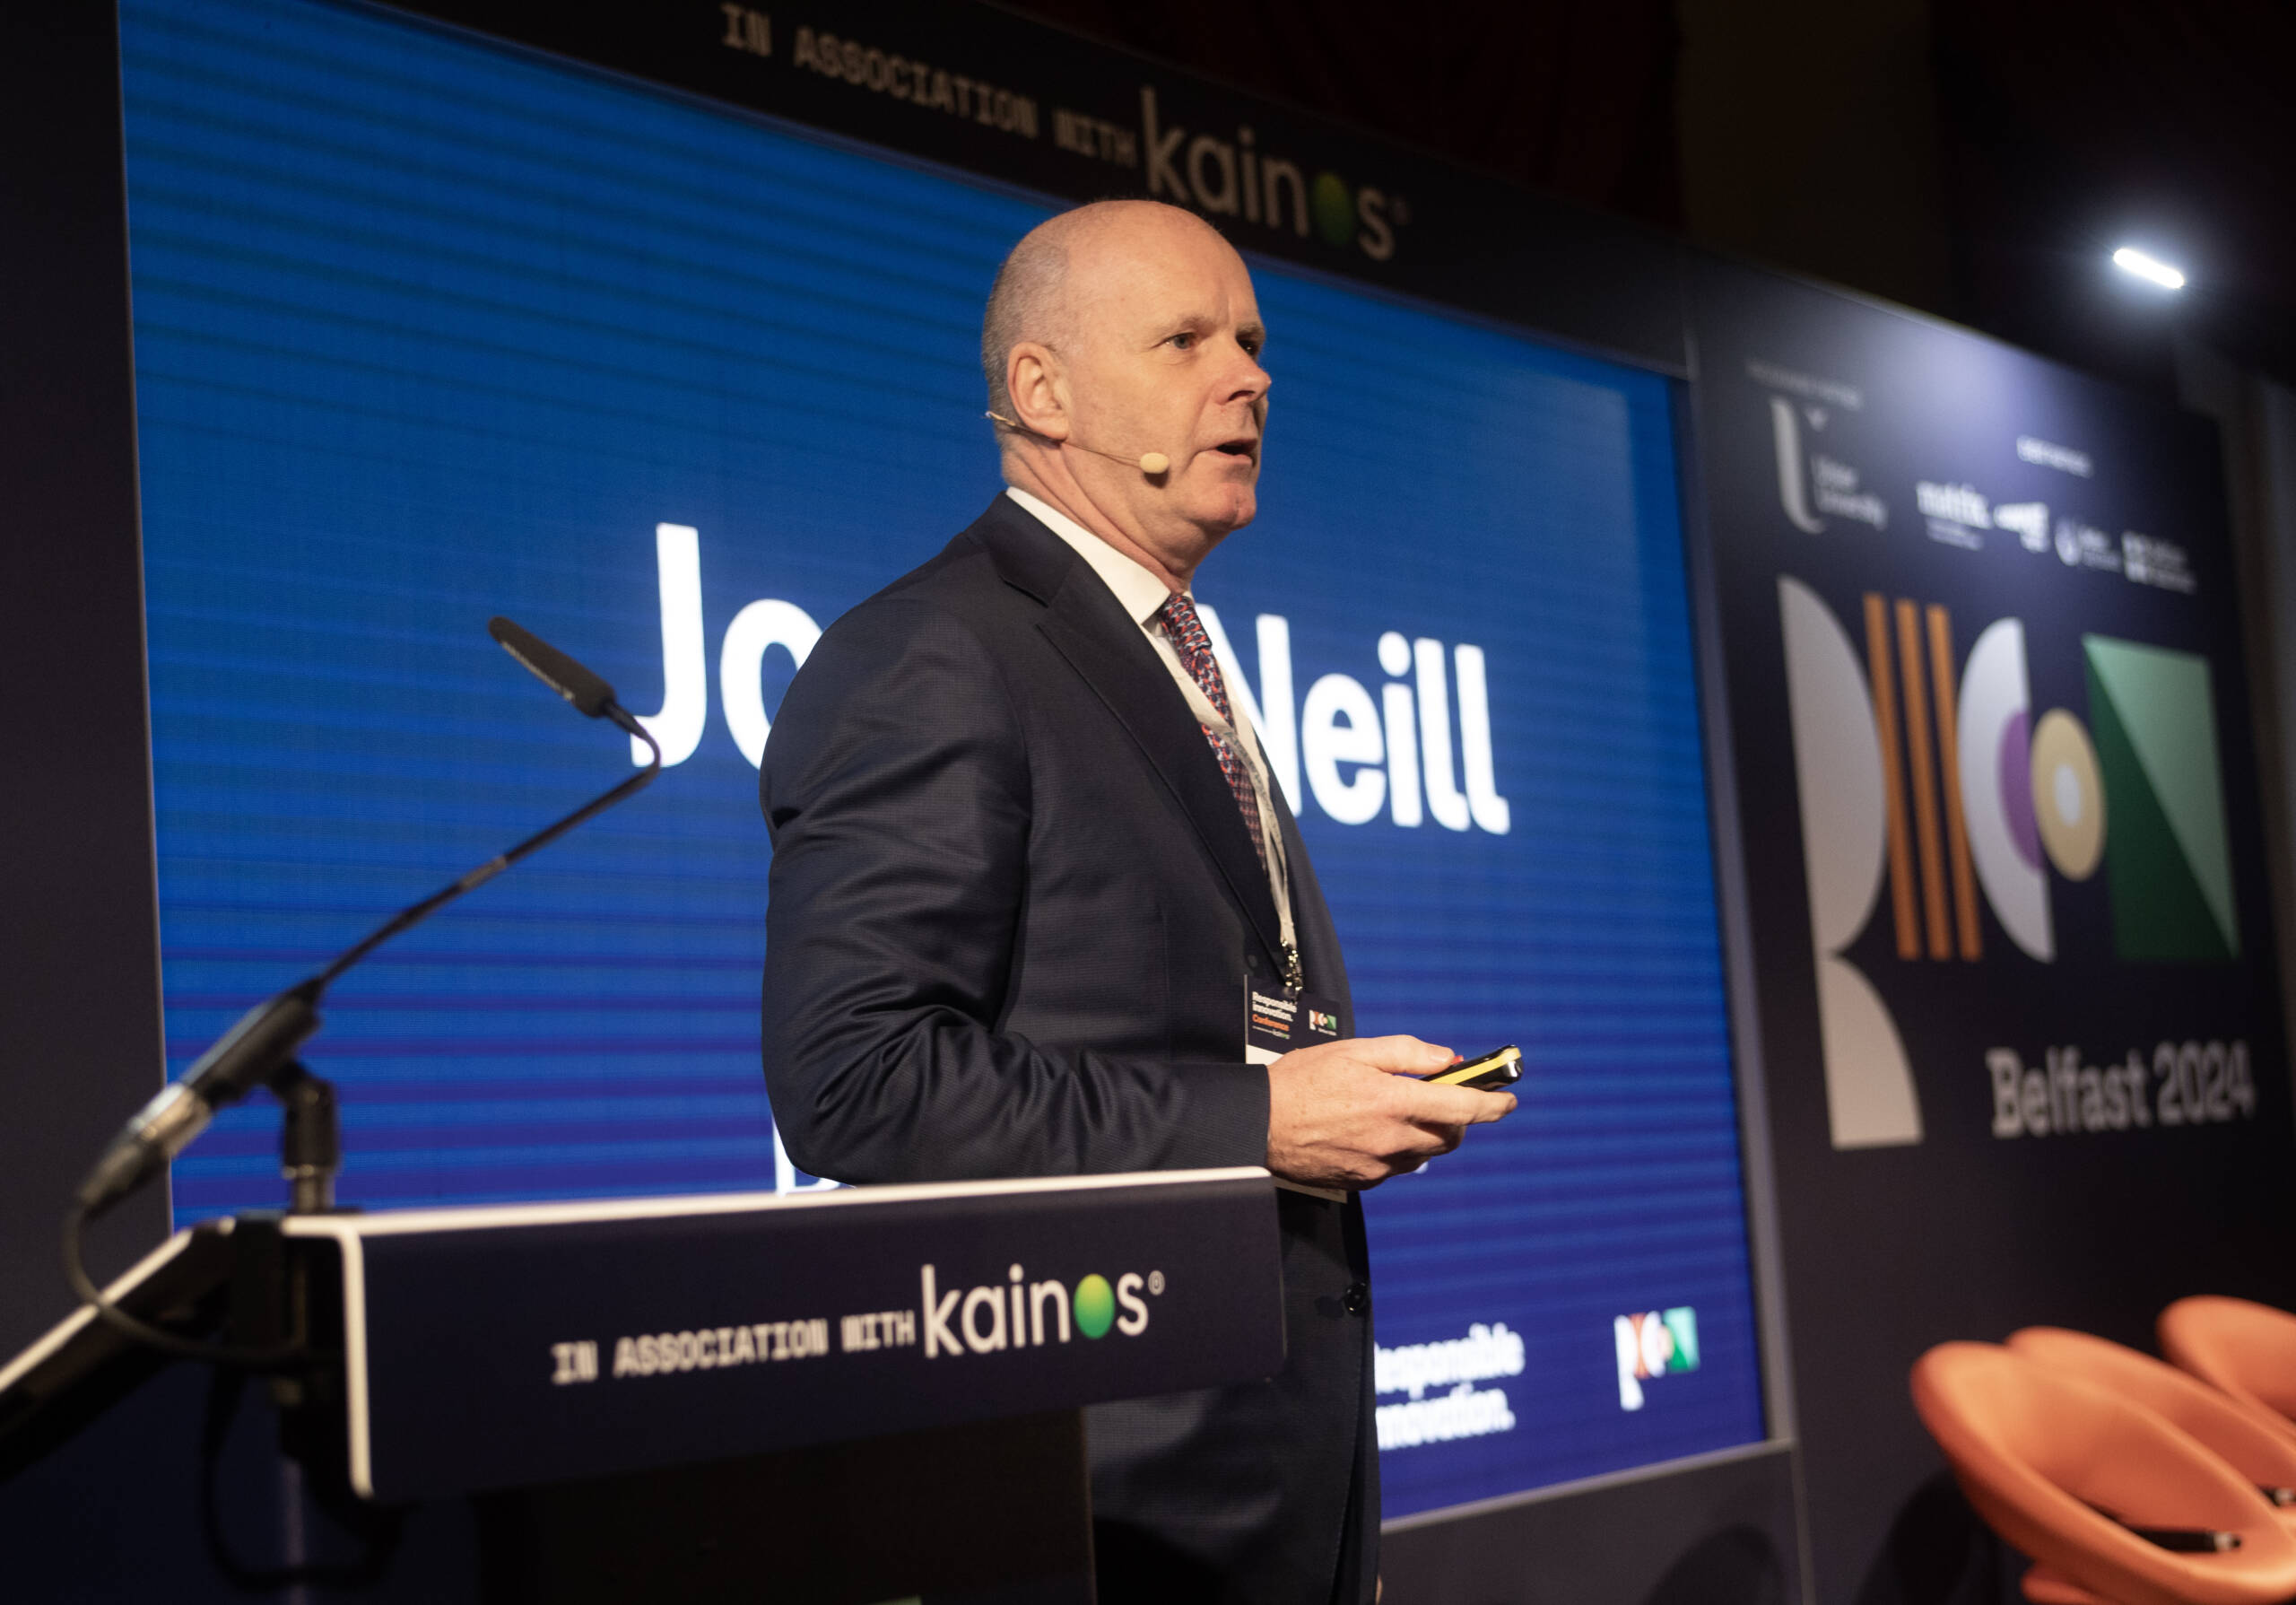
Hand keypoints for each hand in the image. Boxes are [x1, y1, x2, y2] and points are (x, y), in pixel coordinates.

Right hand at [1265, 1035, 1516, 1190]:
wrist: (1258, 1125)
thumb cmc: (1301, 1081)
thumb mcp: (1354, 1050)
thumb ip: (1406, 1053)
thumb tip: (1446, 1059)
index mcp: (1394, 1101)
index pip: (1463, 1108)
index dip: (1493, 1104)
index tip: (1509, 1099)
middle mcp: (1392, 1139)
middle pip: (1450, 1136)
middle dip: (1458, 1117)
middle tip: (1443, 1096)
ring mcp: (1379, 1165)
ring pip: (1425, 1153)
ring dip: (1428, 1132)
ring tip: (1399, 1110)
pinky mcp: (1363, 1182)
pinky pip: (1397, 1166)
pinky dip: (1399, 1148)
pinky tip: (1372, 1130)